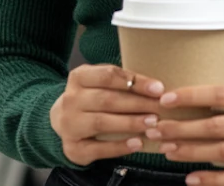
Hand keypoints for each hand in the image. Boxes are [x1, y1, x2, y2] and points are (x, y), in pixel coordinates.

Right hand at [49, 64, 164, 165]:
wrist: (64, 121)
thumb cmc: (92, 99)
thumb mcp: (100, 83)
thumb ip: (122, 82)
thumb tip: (157, 88)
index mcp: (79, 77)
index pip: (108, 76)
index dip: (135, 82)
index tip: (158, 89)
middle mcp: (70, 100)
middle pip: (107, 100)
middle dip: (137, 104)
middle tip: (160, 108)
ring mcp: (69, 125)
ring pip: (102, 122)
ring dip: (130, 123)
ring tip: (152, 124)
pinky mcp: (72, 148)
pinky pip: (98, 148)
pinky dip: (119, 146)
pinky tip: (137, 143)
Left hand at [150, 84, 223, 185]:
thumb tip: (200, 90)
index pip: (223, 93)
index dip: (193, 95)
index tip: (167, 98)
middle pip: (218, 125)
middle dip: (183, 128)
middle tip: (158, 128)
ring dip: (192, 152)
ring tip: (168, 150)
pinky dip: (212, 180)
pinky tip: (191, 178)